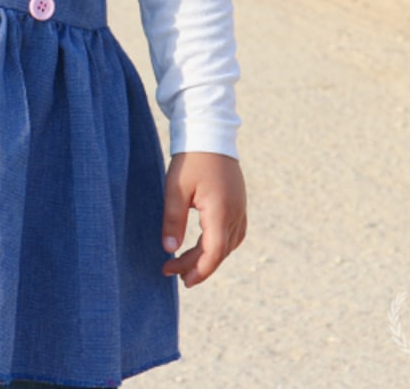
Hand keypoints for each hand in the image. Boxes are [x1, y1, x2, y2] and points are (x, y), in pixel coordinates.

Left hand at [161, 152, 246, 286]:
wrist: (210, 131)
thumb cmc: (190, 159)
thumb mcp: (175, 188)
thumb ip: (172, 220)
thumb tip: (168, 249)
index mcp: (221, 211)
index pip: (213, 253)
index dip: (198, 270)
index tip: (178, 278)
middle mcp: (236, 213)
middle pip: (220, 251)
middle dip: (197, 266)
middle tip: (172, 272)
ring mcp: (241, 208)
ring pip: (229, 244)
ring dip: (209, 257)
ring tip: (186, 264)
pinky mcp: (239, 202)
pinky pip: (234, 233)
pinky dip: (219, 244)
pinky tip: (204, 246)